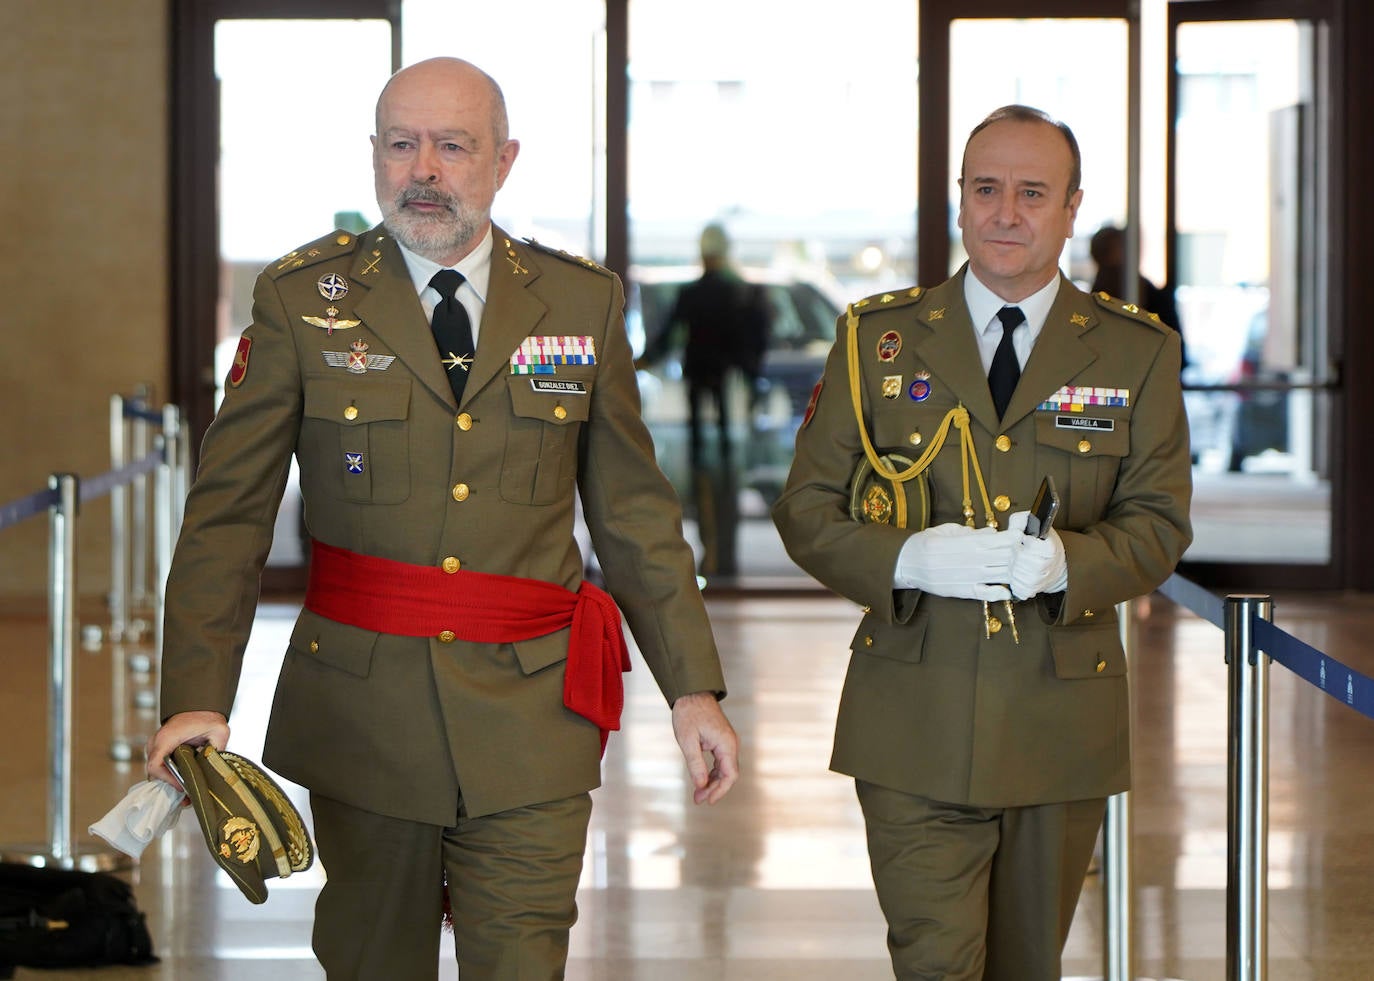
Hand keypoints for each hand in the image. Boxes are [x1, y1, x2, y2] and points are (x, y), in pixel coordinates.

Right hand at [145, 711, 229, 791]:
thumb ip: (218, 748)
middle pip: (155, 772)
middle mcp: (156, 742)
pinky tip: (184, 782)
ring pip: (157, 771)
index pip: (155, 766)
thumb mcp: (218, 732)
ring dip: (171, 781)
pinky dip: (170, 775)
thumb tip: (218, 766)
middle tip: (187, 795)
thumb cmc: (207, 718)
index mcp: (166, 738)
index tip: (183, 786)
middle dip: (170, 785)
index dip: (168, 780)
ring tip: (187, 792)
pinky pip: (160, 766)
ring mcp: (156, 746)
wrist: (200, 707)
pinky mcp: (160, 749)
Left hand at [670, 691, 738, 804]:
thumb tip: (701, 785)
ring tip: (698, 793)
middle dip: (714, 788)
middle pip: (729, 774)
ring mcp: (727, 742)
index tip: (708, 801)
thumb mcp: (688, 741)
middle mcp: (731, 744)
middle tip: (698, 799)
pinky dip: (712, 772)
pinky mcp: (721, 740)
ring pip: (725, 768)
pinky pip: (721, 761)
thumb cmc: (689, 714)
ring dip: (713, 782)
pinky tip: (702, 779)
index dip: (720, 790)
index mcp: (726, 744)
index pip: (730, 774)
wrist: (691, 693)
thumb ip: (696, 764)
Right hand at [894, 523, 1013, 600]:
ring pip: (1001, 575)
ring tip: (1024, 570)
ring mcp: (969, 577)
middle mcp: (972, 560)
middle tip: (1029, 553)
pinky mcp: (964, 591)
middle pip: (1005, 557)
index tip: (1025, 536)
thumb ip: (973, 532)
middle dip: (1020, 555)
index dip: (1015, 539)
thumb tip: (993, 533)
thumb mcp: (949, 530)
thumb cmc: (928, 543)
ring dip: (1015, 573)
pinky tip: (1010, 589)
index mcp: (968, 542)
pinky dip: (1001, 592)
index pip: (999, 540)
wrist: (908, 563)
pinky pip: (988, 593)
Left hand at [1005, 510, 1067, 599]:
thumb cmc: (1044, 544)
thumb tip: (1015, 525)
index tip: (1027, 539)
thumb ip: (1022, 520)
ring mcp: (1040, 580)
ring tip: (1020, 562)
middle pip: (1019, 558)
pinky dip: (1015, 580)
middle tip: (1021, 551)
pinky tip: (1021, 573)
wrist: (1056, 566)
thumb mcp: (1036, 526)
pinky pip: (1015, 586)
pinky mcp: (1032, 591)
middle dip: (1016, 554)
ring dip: (1014, 567)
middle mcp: (1047, 566)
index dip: (1024, 540)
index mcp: (1050, 549)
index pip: (1028, 543)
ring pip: (1015, 573)